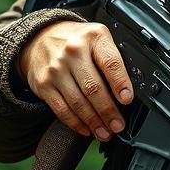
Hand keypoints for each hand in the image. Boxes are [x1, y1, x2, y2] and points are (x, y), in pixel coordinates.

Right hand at [19, 21, 132, 141]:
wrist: (40, 37)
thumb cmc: (76, 41)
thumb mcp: (97, 38)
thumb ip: (112, 58)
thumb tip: (129, 90)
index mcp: (93, 37)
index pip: (110, 62)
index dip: (120, 83)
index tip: (127, 99)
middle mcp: (73, 51)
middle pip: (93, 87)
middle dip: (108, 111)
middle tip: (118, 125)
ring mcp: (56, 69)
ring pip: (78, 102)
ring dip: (94, 122)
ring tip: (105, 132)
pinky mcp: (43, 85)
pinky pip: (62, 109)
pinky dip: (76, 123)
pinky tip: (86, 129)